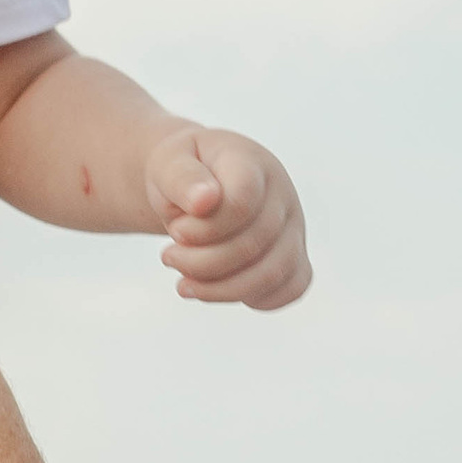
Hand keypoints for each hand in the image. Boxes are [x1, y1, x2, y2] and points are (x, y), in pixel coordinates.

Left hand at [144, 123, 309, 309]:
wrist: (198, 183)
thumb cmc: (183, 174)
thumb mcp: (168, 164)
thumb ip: (181, 178)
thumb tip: (204, 201)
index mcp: (251, 163)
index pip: (242, 202)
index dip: (204, 229)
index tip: (176, 230)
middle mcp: (281, 195)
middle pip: (254, 244)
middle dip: (200, 262)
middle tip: (168, 256)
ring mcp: (292, 226)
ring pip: (274, 272)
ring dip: (221, 289)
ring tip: (184, 285)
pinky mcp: (294, 254)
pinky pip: (292, 287)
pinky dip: (254, 299)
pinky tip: (218, 290)